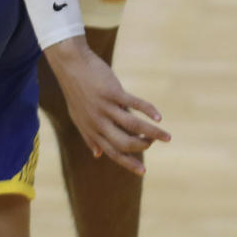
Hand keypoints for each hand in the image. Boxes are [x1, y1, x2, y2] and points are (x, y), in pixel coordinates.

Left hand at [44, 37, 170, 176]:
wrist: (70, 64)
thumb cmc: (76, 91)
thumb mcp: (78, 117)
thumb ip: (89, 137)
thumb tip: (98, 155)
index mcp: (92, 130)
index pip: (113, 153)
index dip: (129, 163)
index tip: (143, 172)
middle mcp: (99, 122)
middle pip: (125, 143)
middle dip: (142, 146)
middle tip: (154, 143)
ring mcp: (106, 107)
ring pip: (134, 126)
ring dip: (153, 133)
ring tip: (166, 136)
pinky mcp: (112, 91)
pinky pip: (134, 104)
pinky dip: (148, 111)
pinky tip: (159, 117)